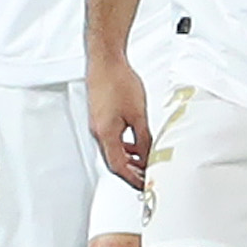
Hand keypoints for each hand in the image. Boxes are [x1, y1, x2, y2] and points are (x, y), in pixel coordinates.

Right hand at [88, 55, 151, 187]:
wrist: (105, 61)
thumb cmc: (118, 81)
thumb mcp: (138, 114)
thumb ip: (144, 138)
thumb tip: (148, 155)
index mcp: (105, 134)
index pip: (119, 167)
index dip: (132, 179)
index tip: (144, 186)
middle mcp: (98, 132)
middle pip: (114, 162)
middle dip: (131, 173)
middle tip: (146, 179)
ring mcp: (97, 125)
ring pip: (113, 151)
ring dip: (128, 160)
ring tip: (143, 164)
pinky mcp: (100, 118)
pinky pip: (111, 140)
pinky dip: (124, 147)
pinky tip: (135, 145)